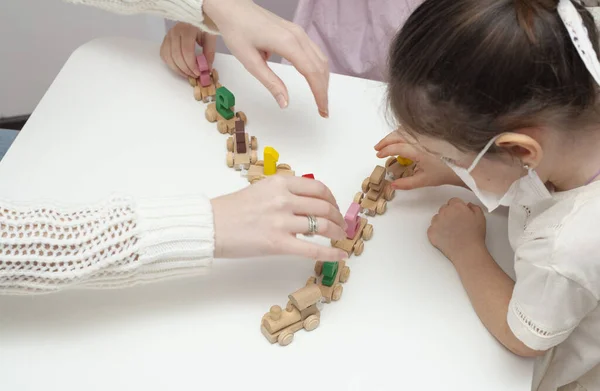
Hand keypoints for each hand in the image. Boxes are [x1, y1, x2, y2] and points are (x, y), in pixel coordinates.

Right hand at [160, 22, 216, 77]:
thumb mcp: (210, 37)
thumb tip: (206, 68)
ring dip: (178, 69)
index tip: (198, 72)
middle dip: (186, 69)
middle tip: (194, 75)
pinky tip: (180, 68)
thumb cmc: (203, 26)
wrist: (195, 17)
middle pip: (176, 56)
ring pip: (168, 57)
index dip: (191, 64)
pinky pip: (164, 56)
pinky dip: (171, 65)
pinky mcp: (165, 40)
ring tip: (188, 74)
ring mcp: (168, 36)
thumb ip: (209, 52)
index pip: (186, 51)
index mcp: (187, 29)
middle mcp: (174, 31)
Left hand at [203, 0, 328, 116]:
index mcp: (287, 43)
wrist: (231, 7)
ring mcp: (298, 32)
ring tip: (320, 98)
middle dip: (324, 90)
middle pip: (320, 67)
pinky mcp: (295, 32)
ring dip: (323, 80)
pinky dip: (318, 68)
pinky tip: (315, 79)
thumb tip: (285, 103)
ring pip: (320, 59)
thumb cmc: (237, 30)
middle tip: (323, 110)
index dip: (320, 94)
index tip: (322, 110)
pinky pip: (315, 52)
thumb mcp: (250, 62)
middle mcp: (297, 36)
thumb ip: (271, 83)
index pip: (312, 72)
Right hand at [210, 176, 347, 259]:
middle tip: (340, 224)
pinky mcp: (278, 244)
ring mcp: (282, 222)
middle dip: (337, 217)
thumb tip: (307, 204)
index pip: (318, 188)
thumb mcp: (261, 190)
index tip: (334, 206)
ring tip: (340, 237)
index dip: (332, 199)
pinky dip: (331, 253)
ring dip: (336, 232)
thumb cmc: (232, 209)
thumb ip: (284, 193)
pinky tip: (341, 255)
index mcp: (280, 184)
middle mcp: (284, 200)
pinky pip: (312, 250)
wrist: (211, 226)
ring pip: (322, 226)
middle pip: (324, 207)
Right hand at [374, 130, 463, 189]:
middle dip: (385, 141)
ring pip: (404, 130)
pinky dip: (402, 132)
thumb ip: (406, 183)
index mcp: (418, 151)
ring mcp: (425, 135)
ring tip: (385, 144)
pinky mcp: (429, 134)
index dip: (385, 150)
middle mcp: (421, 140)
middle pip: (398, 135)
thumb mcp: (424, 181)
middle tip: (377, 148)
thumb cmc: (444, 173)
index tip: (378, 156)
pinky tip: (399, 138)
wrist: (463, 166)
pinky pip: (412, 129)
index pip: (397, 147)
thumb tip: (392, 185)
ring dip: (392, 135)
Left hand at [427, 198, 486, 261]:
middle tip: (456, 223)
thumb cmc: (474, 236)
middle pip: (444, 208)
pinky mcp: (431, 232)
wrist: (467, 252)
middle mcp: (444, 212)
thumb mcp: (480, 217)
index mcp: (456, 206)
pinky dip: (437, 231)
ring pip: (437, 217)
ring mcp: (436, 222)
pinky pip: (432, 228)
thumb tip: (468, 205)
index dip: (458, 207)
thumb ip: (474, 207)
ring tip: (451, 230)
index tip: (460, 213)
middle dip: (449, 213)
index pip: (453, 201)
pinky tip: (445, 236)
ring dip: (442, 221)